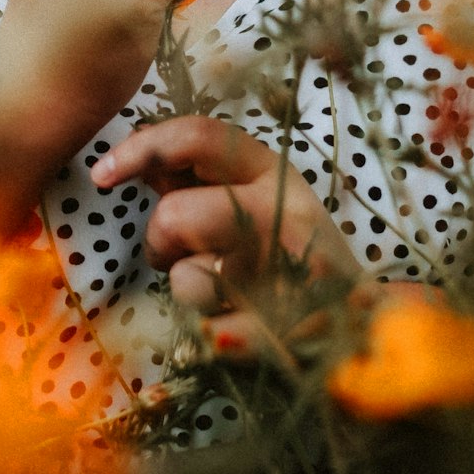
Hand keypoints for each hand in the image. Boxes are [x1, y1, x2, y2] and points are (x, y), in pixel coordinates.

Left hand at [91, 115, 361, 353]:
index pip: (198, 135)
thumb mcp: (258, 201)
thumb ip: (203, 179)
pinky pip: (209, 335)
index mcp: (273, 171)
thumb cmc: (295, 260)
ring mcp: (290, 272)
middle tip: (180, 257)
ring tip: (224, 295)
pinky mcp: (291, 330)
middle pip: (176, 214)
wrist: (371, 334)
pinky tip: (237, 331)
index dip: (141, 148)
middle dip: (160, 243)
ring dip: (188, 292)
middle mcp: (284, 211)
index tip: (102, 174)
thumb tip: (146, 160)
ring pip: (187, 280)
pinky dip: (210, 338)